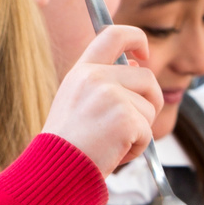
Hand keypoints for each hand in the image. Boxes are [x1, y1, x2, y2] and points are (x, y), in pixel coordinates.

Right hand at [42, 25, 161, 173]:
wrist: (54, 170)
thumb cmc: (66, 143)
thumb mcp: (78, 101)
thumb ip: (106, 81)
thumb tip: (139, 64)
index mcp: (82, 70)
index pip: (114, 34)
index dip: (136, 38)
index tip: (143, 54)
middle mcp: (95, 77)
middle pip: (147, 77)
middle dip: (150, 102)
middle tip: (131, 124)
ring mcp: (111, 96)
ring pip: (150, 108)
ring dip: (139, 130)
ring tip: (110, 142)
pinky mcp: (126, 118)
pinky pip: (148, 132)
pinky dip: (137, 148)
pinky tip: (113, 153)